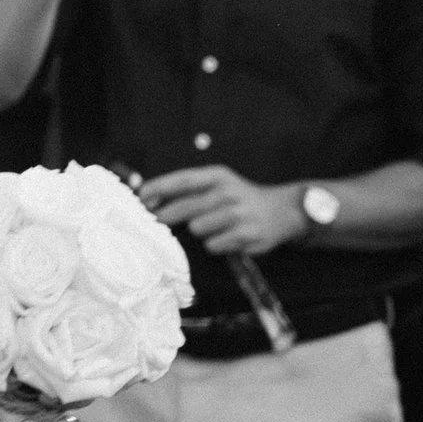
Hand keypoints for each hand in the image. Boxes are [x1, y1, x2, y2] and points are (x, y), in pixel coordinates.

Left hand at [139, 167, 305, 256]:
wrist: (281, 211)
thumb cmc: (238, 197)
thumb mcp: (218, 183)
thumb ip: (188, 188)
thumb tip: (149, 198)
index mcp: (218, 176)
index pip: (183, 180)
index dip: (159, 188)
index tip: (141, 198)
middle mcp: (229, 192)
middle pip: (186, 207)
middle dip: (166, 216)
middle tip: (157, 221)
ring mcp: (239, 214)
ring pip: (198, 229)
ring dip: (200, 231)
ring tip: (214, 227)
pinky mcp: (247, 235)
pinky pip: (213, 245)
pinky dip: (215, 244)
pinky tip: (228, 238)